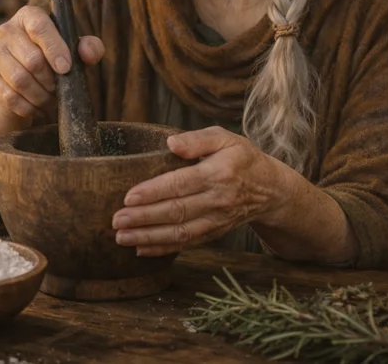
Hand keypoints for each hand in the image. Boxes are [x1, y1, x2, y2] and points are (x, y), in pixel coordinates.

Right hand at [0, 5, 104, 120]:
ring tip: (51, 99)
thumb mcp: (73, 48)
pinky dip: (28, 107)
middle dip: (50, 80)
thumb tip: (88, 53)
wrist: (23, 72)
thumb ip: (88, 47)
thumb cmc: (54, 55)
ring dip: (41, 96)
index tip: (66, 69)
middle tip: (59, 89)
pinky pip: (9, 97)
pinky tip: (37, 107)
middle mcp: (7, 30)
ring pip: (20, 81)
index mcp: (29, 16)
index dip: (55, 49)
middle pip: (32, 59)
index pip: (40, 27)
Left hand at [111, 127, 289, 256]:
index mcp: (219, 173)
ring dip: (149, 237)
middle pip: (177, 211)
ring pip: (180, 232)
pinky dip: (164, 249)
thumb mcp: (225, 138)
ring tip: (122, 238)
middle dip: (144, 218)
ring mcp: (217, 220)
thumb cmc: (242, 158)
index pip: (181, 184)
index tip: (129, 197)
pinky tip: (141, 249)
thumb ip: (197, 139)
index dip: (154, 192)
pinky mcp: (215, 233)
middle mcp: (218, 200)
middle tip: (116, 220)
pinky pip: (188, 243)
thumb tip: (171, 143)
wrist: (271, 189)